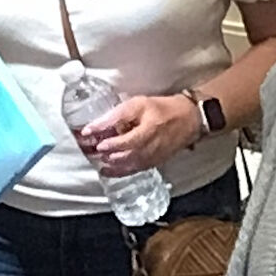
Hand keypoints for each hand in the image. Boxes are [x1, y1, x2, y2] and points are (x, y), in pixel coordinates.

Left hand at [81, 95, 199, 174]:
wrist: (188, 120)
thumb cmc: (161, 109)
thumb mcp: (138, 104)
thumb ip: (118, 114)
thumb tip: (96, 125)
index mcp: (149, 124)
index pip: (123, 126)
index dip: (104, 129)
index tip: (87, 131)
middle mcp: (152, 141)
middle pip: (126, 148)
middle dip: (106, 149)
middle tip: (89, 148)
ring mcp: (154, 154)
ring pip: (130, 161)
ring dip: (110, 162)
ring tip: (95, 158)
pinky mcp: (154, 162)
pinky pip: (135, 169)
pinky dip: (119, 171)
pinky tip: (106, 170)